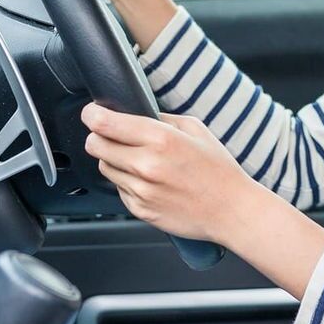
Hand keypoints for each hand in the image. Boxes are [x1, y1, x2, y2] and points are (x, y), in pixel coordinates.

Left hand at [81, 103, 260, 244]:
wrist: (231, 211)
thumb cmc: (218, 170)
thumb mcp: (195, 129)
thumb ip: (161, 118)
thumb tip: (134, 113)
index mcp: (160, 139)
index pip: (105, 123)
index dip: (92, 114)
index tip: (92, 112)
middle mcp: (146, 165)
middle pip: (95, 145)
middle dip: (98, 137)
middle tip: (110, 135)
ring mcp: (141, 190)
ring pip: (104, 167)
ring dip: (114, 160)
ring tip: (139, 160)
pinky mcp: (140, 210)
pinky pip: (118, 189)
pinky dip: (127, 182)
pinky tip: (150, 181)